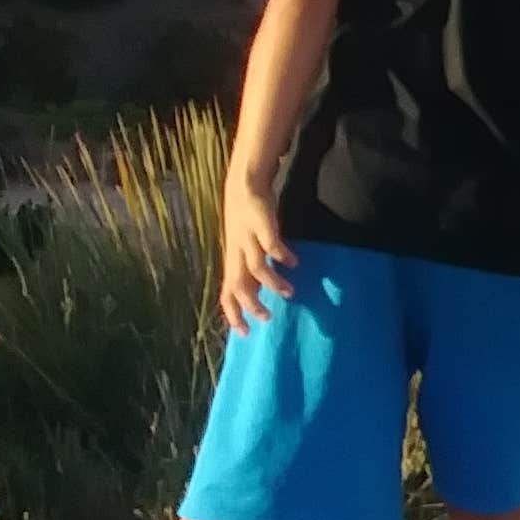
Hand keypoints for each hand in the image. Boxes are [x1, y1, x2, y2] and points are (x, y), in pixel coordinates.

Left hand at [218, 185, 298, 332]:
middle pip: (238, 286)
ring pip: (255, 268)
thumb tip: (259, 293)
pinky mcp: (262, 225)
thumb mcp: (242, 249)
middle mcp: (237, 253)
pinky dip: (282, 256)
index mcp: (232, 262)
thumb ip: (249, 269)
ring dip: (271, 283)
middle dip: (251, 305)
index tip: (245, 333)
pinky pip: (271, 244)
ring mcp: (248, 239)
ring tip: (289, 292)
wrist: (243, 187)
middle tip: (268, 317)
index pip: (226, 295)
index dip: (233, 315)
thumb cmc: (245, 222)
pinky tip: (293, 262)